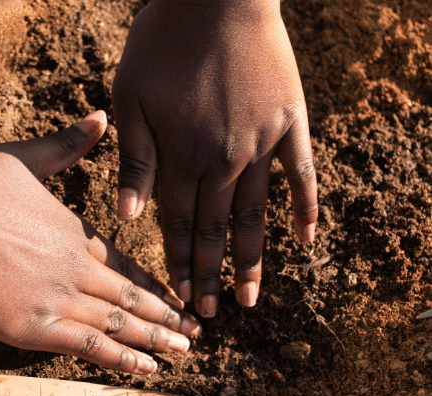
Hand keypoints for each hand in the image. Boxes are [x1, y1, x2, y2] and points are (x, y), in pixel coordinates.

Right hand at [0, 111, 200, 373]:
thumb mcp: (26, 157)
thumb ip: (67, 145)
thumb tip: (99, 117)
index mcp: (75, 233)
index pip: (126, 264)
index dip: (154, 283)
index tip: (177, 297)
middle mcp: (76, 268)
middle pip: (131, 297)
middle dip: (166, 316)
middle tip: (197, 333)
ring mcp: (57, 299)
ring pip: (119, 324)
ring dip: (154, 339)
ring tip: (184, 351)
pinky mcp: (32, 328)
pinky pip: (88, 346)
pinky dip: (120, 359)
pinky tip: (147, 369)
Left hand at [111, 0, 317, 316]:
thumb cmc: (162, 42)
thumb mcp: (131, 98)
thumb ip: (134, 161)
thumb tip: (127, 218)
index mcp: (181, 156)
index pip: (175, 225)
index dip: (176, 264)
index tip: (178, 300)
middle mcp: (222, 160)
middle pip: (213, 230)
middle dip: (210, 275)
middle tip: (211, 315)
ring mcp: (260, 144)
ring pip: (256, 215)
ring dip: (252, 259)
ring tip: (252, 298)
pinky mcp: (289, 124)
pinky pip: (301, 176)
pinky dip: (304, 209)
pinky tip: (305, 240)